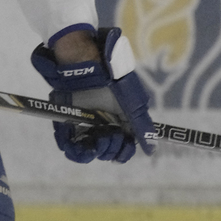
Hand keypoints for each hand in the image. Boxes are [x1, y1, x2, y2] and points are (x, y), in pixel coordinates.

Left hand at [31, 26, 155, 161]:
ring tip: (96, 137)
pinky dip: (73, 148)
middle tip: (109, 133)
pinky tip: (77, 144)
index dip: (123, 152)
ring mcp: (86, 125)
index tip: (122, 149)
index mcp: (120, 124)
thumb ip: (142, 128)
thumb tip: (151, 149)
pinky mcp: (69, 122)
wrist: (90, 68)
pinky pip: (68, 144)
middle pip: (106, 152)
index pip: (123, 148)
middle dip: (109, 148)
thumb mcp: (134, 106)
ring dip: (93, 151)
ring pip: (88, 151)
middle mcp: (103, 127)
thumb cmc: (115, 84)